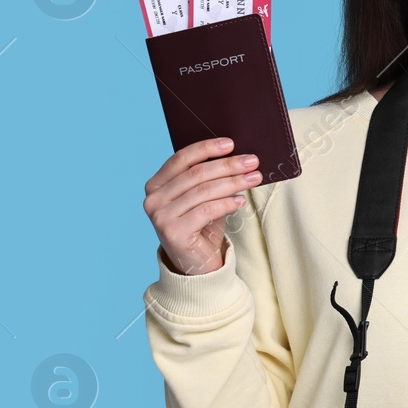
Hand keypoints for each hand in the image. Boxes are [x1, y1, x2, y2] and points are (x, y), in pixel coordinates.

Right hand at [144, 137, 260, 275]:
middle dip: (228, 166)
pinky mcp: (173, 232)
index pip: (181, 159)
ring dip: (233, 182)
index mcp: (156, 185)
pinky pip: (206, 211)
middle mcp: (153, 199)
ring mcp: (160, 217)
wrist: (196, 264)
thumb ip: (209, 178)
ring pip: (203, 191)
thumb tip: (237, 156)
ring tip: (254, 178)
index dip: (207, 149)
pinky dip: (226, 203)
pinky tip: (241, 200)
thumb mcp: (203, 198)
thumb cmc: (201, 227)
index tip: (231, 143)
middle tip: (252, 161)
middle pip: (196, 174)